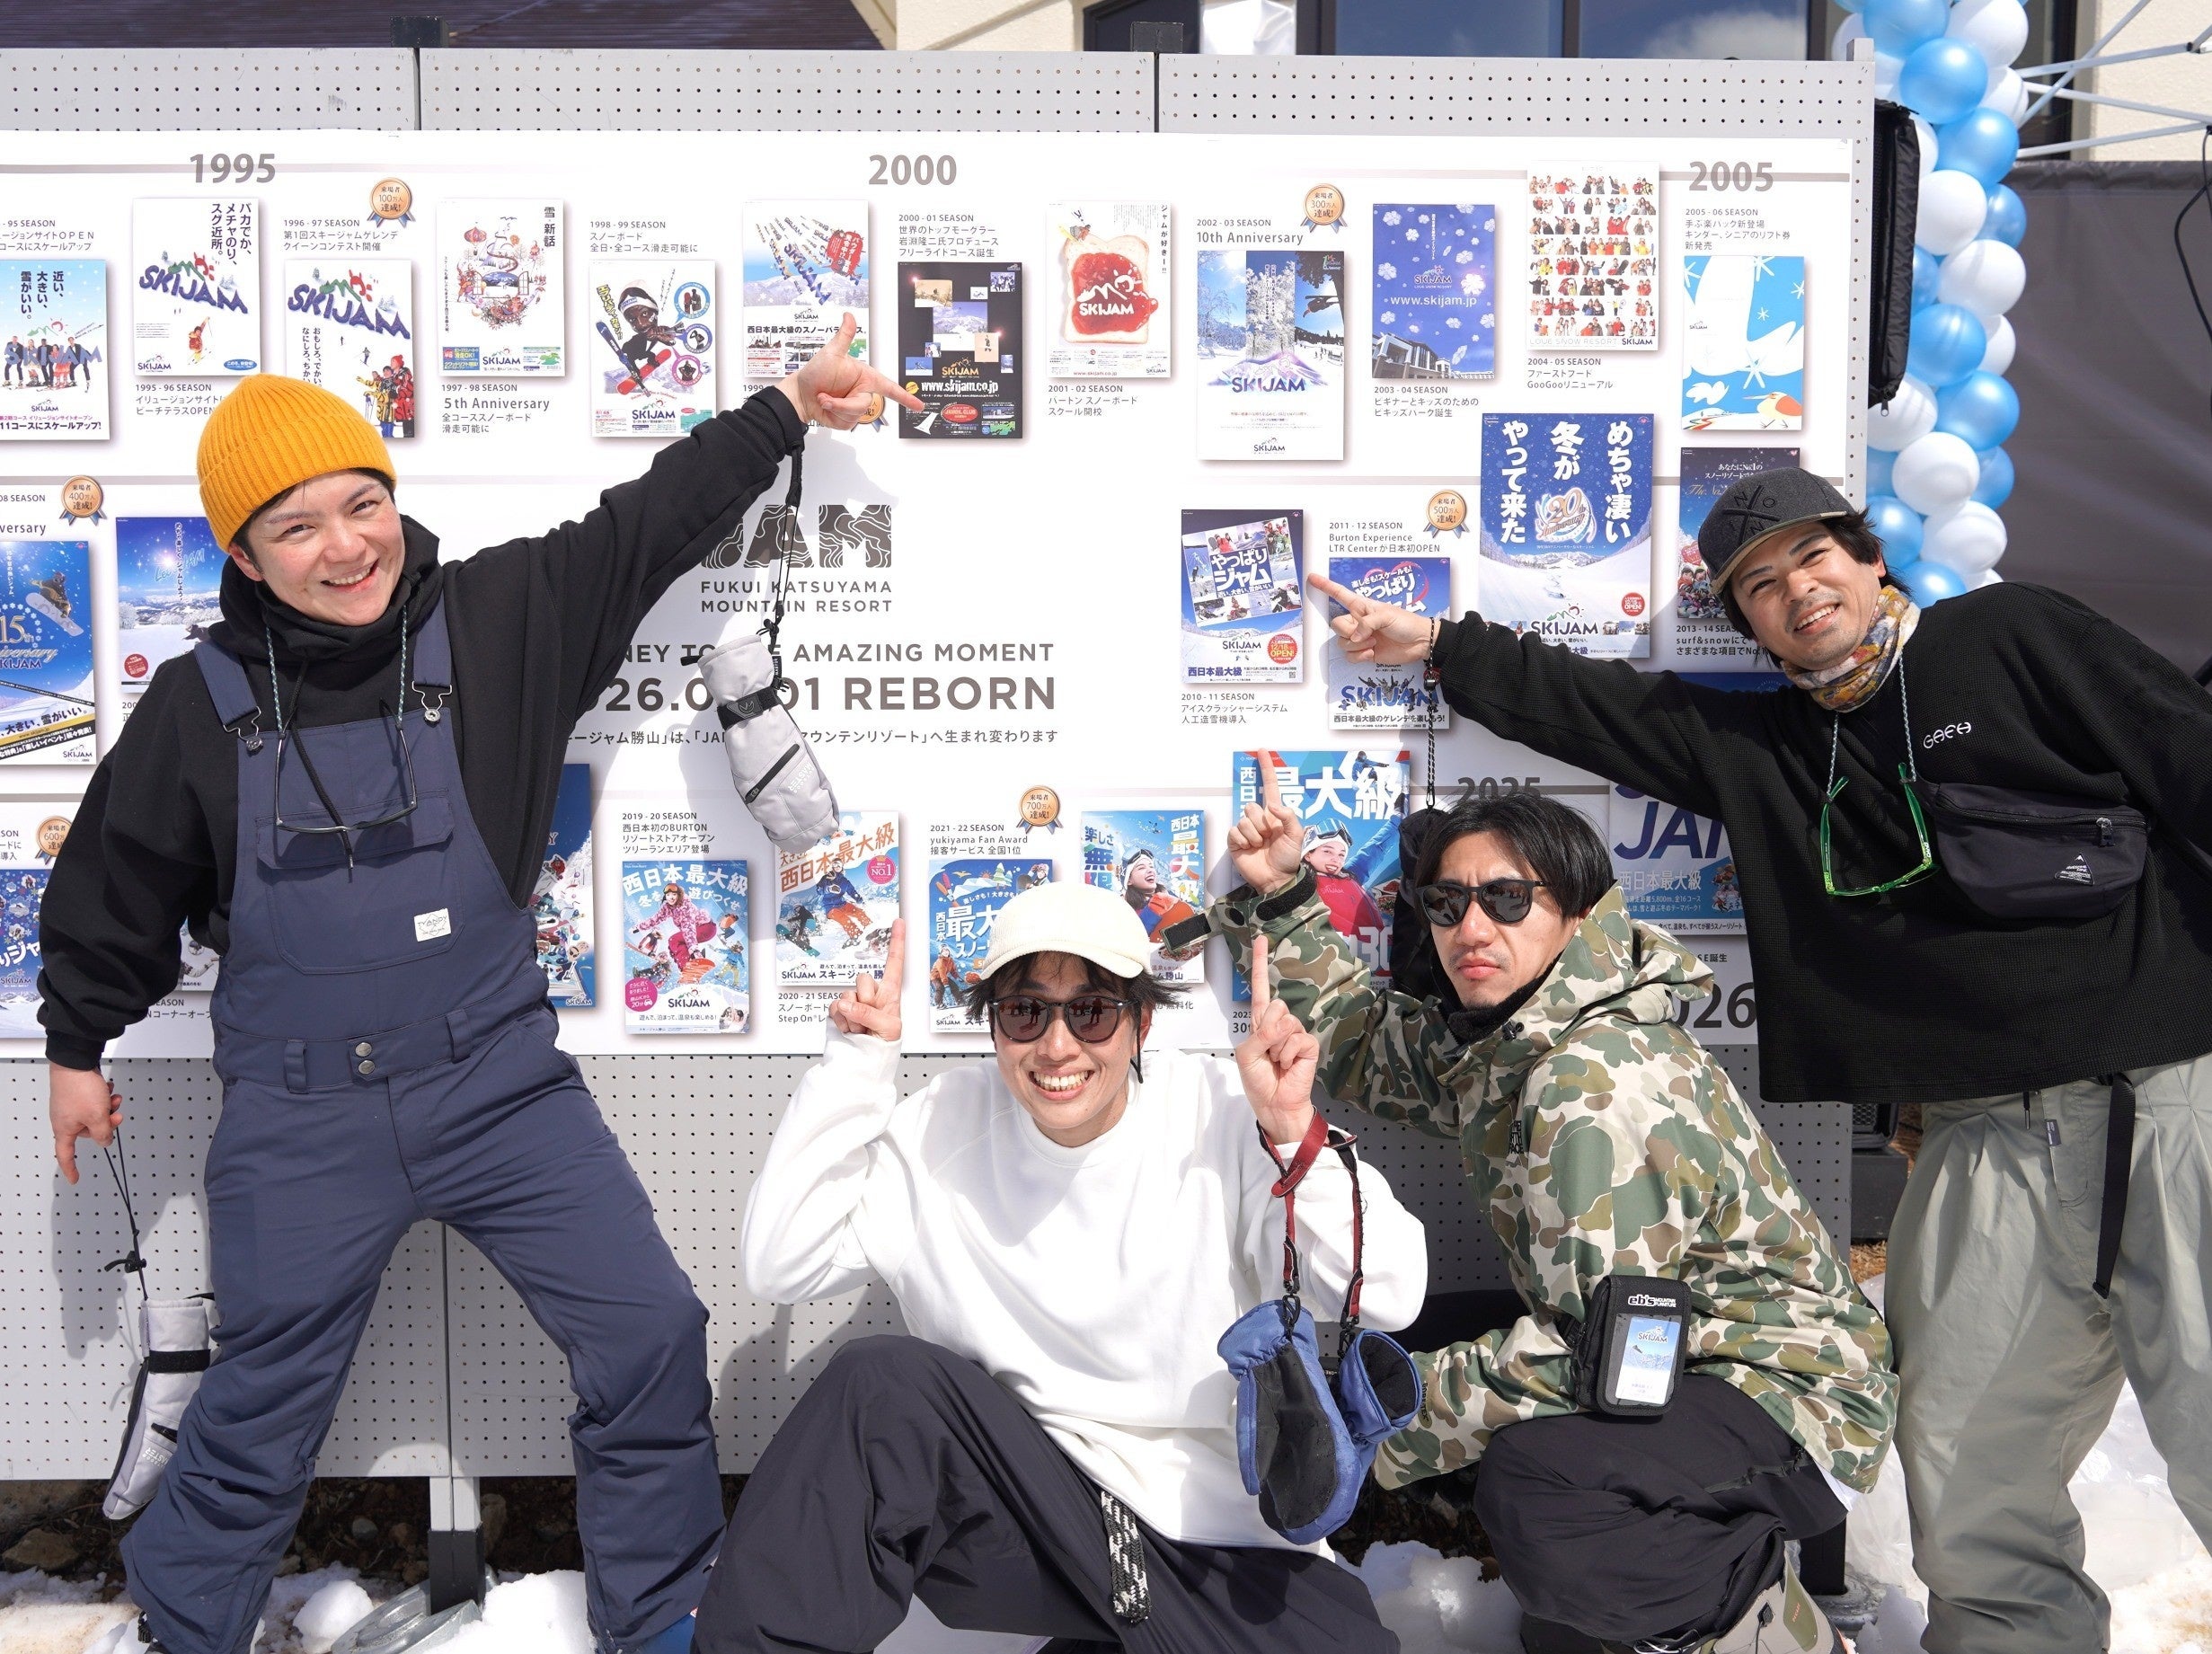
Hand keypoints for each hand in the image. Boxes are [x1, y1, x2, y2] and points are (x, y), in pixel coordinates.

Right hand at [50, 1063, 120, 1184]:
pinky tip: (107, 1089)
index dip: (70, 1168)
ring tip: (113, 1097)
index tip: (75, 1179)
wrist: (75, 1061)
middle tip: (116, 1114)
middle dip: (106, 1123)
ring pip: (95, 1115)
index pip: (65, 1155)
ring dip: (108, 1107)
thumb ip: (103, 1133)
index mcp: (64, 1129)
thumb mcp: (97, 1116)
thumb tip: (105, 1142)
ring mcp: (70, 1106)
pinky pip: (94, 1101)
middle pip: (89, 1131)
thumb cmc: (79, 1088)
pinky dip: (103, 1097)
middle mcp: (65, 1119)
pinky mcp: (77, 1094)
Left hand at [775, 314, 925, 430]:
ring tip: (824, 399)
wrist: (799, 394)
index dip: (905, 397)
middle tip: (826, 396)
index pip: (889, 387)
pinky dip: (833, 417)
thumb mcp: (831, 353)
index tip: (918, 405)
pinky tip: (826, 408)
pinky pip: (847, 424)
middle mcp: (861, 393)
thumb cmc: (814, 373)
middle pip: (865, 405)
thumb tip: (849, 316)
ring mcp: (854, 408)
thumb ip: (844, 336)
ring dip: (836, 408)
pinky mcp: (846, 420)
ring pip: (855, 416)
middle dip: (844, 403)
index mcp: (865, 377)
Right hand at [830, 916, 903, 1041]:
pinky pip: (835, 1008)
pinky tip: (850, 1031)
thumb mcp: (887, 1029)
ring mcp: (854, 1001)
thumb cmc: (884, 1044)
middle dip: (865, 1001)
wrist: (864, 1061)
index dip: (897, 942)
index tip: (899, 922)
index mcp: (890, 993)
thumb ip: (869, 1014)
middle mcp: (872, 993)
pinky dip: (842, 1022)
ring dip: (854, 1018)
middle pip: (863, 980)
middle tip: (870, 1022)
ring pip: (846, 995)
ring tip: (862, 1030)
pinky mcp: (839, 1011)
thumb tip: (846, 1003)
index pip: (894, 964)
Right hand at [1227, 751, 1304, 896]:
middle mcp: (1259, 819)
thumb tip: (1270, 805)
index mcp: (1275, 814)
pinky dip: (1243, 841)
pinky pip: (1235, 831)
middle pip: (1252, 806)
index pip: (1269, 786)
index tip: (1263, 751)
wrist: (1276, 879)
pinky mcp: (1235, 841)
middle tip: (1268, 838)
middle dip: (1261, 823)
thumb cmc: (1289, 858)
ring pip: (1244, 819)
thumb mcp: (1297, 835)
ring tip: (1260, 846)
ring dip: (1254, 834)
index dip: (1266, 768)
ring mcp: (1246, 830)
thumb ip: (1288, 816)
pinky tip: (1250, 849)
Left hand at [1235, 938, 1318, 1145]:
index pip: (1260, 988)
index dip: (1259, 964)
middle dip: (1267, 1031)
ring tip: (1277, 1062)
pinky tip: (1289, 1066)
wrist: (1275, 1105)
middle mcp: (1279, 1024)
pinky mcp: (1309, 1045)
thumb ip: (1260, 1035)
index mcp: (1260, 1023)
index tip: (1261, 939)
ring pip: (1286, 1022)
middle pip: (1275, 1006)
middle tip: (1267, 1054)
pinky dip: (1289, 1055)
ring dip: (1277, 1047)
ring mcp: (1295, 1034)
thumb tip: (1283, 1023)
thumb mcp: (1247, 1055)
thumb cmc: (1258, 1081)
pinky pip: (1298, 1038)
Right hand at [1309, 572, 1437, 667]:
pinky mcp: (1364, 653)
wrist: (1419, 642)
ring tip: (1374, 642)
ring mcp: (1360, 638)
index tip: (1312, 577)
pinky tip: (1372, 653)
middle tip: (1366, 634)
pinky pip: (1349, 656)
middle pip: (1336, 625)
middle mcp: (1358, 621)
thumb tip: (1355, 637)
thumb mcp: (1387, 615)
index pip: (1340, 594)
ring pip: (1341, 643)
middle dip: (1347, 632)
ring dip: (1357, 645)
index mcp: (1361, 606)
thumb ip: (1367, 623)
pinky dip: (1359, 656)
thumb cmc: (1406, 623)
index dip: (1326, 586)